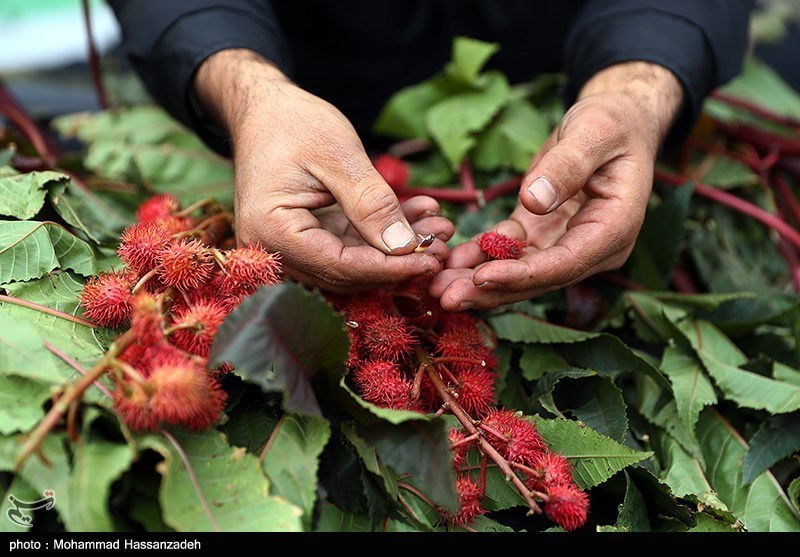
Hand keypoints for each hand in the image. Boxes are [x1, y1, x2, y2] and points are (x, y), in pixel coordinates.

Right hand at [195, 49, 453, 291]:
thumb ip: (370, 203)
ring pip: (352, 264)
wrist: (264, 109)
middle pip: (345, 274)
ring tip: (437, 226)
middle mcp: (273, 249)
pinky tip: (416, 216)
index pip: (339, 266)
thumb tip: (404, 247)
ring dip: (394, 249)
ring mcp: (288, 247)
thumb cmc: (293, 122)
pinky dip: (381, 235)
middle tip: (442, 246)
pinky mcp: (306, 238)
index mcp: (271, 230)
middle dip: (396, 262)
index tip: (430, 260)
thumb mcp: (338, 154)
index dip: (388, 268)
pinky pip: (348, 247)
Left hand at [430, 62, 683, 309]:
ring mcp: (564, 242)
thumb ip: (568, 165)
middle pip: (538, 279)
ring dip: (477, 282)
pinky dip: (478, 256)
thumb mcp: (596, 132)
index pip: (567, 263)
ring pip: (519, 272)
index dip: (524, 274)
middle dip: (491, 290)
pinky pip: (506, 249)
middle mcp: (591, 246)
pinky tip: (448, 260)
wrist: (616, 120)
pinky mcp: (540, 231)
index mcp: (615, 228)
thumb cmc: (614, 122)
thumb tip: (534, 200)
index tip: (483, 277)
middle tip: (446, 298)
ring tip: (436, 287)